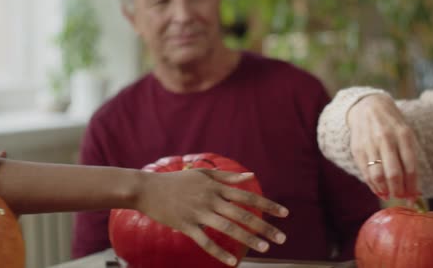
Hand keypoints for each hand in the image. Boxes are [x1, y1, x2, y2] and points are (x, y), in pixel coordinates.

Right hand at [135, 169, 288, 266]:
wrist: (147, 189)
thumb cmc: (177, 181)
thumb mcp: (204, 174)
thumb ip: (228, 177)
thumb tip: (251, 176)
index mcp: (216, 186)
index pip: (248, 196)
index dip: (268, 204)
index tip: (285, 214)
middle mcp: (211, 199)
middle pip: (243, 213)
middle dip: (264, 226)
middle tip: (281, 238)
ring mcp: (198, 212)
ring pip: (228, 227)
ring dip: (247, 238)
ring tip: (265, 248)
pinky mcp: (186, 225)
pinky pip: (205, 242)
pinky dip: (219, 252)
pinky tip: (232, 262)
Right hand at [347, 94, 419, 198]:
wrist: (367, 106)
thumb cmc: (392, 125)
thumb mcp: (405, 135)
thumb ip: (410, 160)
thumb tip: (415, 191)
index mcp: (403, 135)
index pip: (410, 167)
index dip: (412, 187)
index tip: (413, 197)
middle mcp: (386, 139)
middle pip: (394, 174)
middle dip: (399, 191)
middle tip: (401, 197)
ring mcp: (370, 144)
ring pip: (378, 175)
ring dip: (385, 190)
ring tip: (389, 194)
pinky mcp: (358, 149)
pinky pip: (365, 173)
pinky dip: (373, 185)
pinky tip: (379, 190)